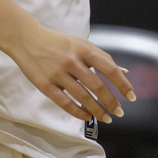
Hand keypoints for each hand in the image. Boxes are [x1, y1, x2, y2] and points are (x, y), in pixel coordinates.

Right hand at [4, 23, 136, 122]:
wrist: (26, 39)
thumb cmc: (58, 42)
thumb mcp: (81, 44)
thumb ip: (102, 57)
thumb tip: (123, 71)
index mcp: (84, 49)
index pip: (109, 69)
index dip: (122, 84)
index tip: (131, 96)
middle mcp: (73, 61)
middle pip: (98, 86)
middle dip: (111, 102)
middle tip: (119, 112)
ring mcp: (58, 73)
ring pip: (83, 97)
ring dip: (97, 110)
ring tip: (106, 118)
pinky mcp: (45, 85)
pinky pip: (64, 103)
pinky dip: (77, 112)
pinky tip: (86, 116)